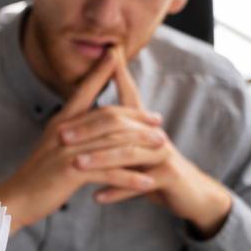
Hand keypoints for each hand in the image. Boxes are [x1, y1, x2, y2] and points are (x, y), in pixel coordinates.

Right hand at [0, 48, 166, 234]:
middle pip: (108, 116)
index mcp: (61, 123)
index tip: (115, 54)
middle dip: (137, 117)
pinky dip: (130, 178)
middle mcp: (65, 132)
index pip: (83, 90)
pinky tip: (146, 183)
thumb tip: (87, 124)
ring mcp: (68, 151)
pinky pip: (109, 173)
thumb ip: (70, 132)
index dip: (100, 71)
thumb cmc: (36, 175)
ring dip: (141, 145)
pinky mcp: (71, 173)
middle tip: (158, 120)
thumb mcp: (52, 145)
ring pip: (113, 143)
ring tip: (162, 148)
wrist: (15, 199)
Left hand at [79, 48, 232, 238]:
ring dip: (100, 159)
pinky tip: (96, 197)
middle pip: (119, 124)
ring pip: (129, 152)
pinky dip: (117, 190)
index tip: (106, 53)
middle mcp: (153, 133)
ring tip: (77, 166)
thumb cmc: (154, 168)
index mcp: (143, 124)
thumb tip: (90, 112)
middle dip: (89, 129)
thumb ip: (117, 129)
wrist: (189, 194)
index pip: (129, 94)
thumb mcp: (136, 146)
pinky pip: (139, 183)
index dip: (118, 73)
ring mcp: (163, 154)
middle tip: (62, 136)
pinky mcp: (168, 176)